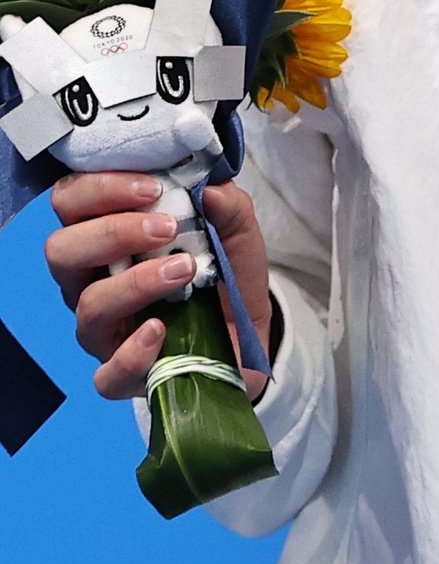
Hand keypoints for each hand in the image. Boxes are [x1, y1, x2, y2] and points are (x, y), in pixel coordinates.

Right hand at [45, 174, 271, 401]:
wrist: (251, 335)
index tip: (153, 187)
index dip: (100, 188)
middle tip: (166, 227)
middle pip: (62, 251)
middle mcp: (92, 283)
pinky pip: (108, 374)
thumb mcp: (237, 232)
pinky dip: (132, 353)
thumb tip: (209, 188)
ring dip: (136, 282)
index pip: (72, 203)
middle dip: (112, 232)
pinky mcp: (125, 375)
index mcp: (107, 239)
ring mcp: (104, 331)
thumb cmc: (225, 275)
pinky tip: (161, 330)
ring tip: (184, 270)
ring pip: (88, 306)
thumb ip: (227, 205)